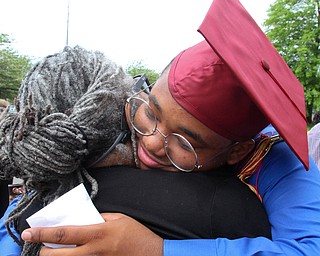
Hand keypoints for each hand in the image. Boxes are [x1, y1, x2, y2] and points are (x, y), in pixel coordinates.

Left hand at [21, 213, 162, 255]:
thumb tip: (82, 219)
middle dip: (42, 252)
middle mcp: (92, 251)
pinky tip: (73, 255)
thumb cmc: (136, 234)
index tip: (29, 232)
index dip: (42, 233)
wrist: (152, 255)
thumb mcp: (118, 218)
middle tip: (38, 247)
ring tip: (54, 252)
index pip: (63, 234)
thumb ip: (98, 218)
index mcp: (97, 233)